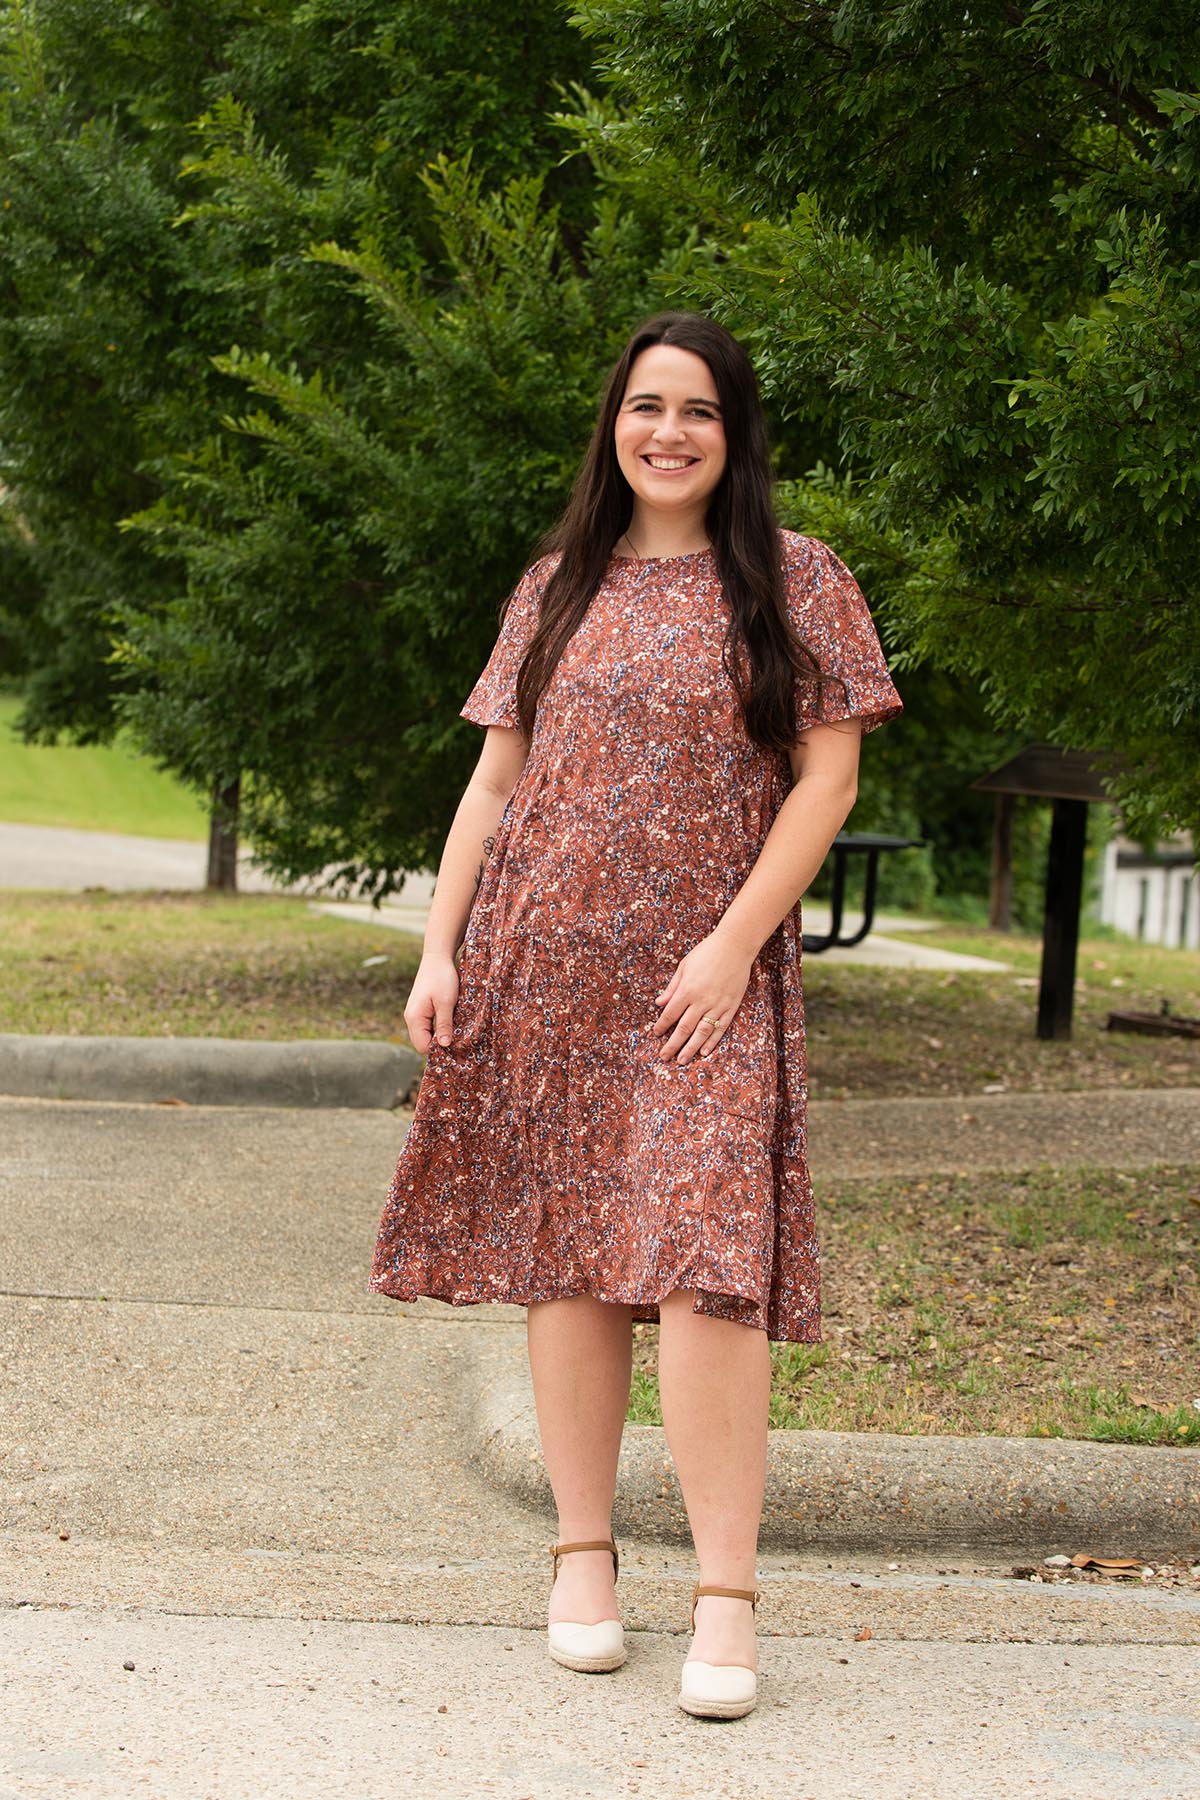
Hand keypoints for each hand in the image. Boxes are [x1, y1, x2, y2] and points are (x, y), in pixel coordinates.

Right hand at [404, 953, 459, 1052]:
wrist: (437, 958)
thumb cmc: (442, 978)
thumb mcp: (446, 1002)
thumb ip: (444, 1025)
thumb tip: (445, 1045)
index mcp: (414, 1018)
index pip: (423, 1046)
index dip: (439, 1048)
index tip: (455, 1043)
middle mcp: (411, 1018)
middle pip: (423, 1042)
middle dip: (439, 1043)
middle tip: (457, 1037)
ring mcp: (415, 1014)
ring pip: (426, 1034)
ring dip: (439, 1035)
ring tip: (455, 1029)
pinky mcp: (421, 1009)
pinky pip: (428, 1026)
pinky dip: (438, 1027)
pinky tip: (450, 1022)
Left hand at [651, 931, 752, 1063]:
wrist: (735, 946)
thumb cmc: (707, 952)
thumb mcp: (684, 966)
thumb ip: (672, 987)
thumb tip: (659, 1003)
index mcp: (687, 989)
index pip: (670, 1014)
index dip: (661, 1026)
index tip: (655, 1034)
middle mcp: (701, 1000)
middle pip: (684, 1028)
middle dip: (672, 1044)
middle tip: (664, 1057)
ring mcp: (718, 1004)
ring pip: (702, 1032)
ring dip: (691, 1048)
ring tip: (682, 1060)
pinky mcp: (731, 1006)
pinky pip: (721, 1028)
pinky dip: (712, 1041)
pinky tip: (705, 1052)